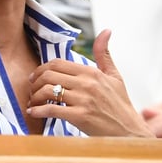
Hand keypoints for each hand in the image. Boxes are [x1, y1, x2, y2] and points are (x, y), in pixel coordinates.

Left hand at [26, 29, 153, 136]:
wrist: (130, 131)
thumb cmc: (120, 104)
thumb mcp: (115, 76)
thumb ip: (104, 54)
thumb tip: (106, 30)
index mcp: (92, 72)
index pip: (57, 63)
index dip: (40, 69)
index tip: (34, 78)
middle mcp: (87, 83)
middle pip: (48, 75)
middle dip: (34, 83)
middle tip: (31, 90)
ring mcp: (84, 100)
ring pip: (47, 90)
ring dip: (34, 97)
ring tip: (32, 102)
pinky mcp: (81, 116)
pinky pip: (51, 110)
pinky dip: (38, 111)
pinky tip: (33, 112)